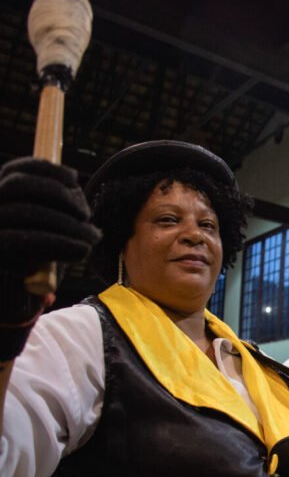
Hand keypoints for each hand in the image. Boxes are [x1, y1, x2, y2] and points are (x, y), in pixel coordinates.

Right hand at [0, 158, 98, 359]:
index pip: (17, 170)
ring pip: (27, 212)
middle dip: (61, 196)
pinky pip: (26, 240)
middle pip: (21, 186)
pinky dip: (61, 243)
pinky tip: (82, 250)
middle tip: (86, 216)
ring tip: (91, 237)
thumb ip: (54, 209)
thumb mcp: (44, 232)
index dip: (48, 170)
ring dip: (67, 223)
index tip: (74, 179)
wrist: (9, 306)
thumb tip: (73, 186)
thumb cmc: (32, 267)